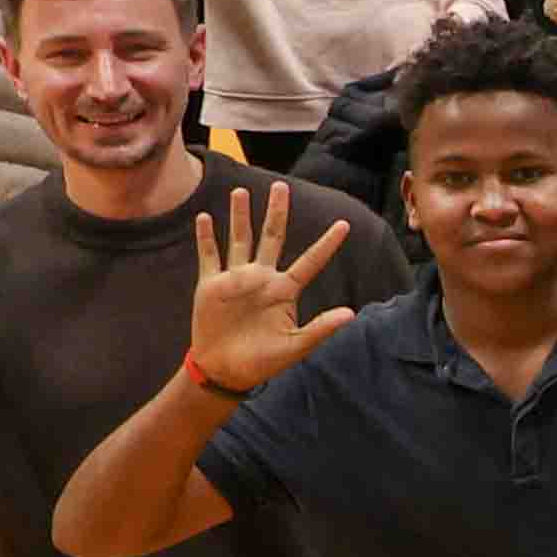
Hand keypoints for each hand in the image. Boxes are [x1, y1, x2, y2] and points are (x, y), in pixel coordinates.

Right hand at [183, 187, 359, 396]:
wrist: (225, 371)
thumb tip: (351, 314)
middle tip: (281, 186)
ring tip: (241, 192)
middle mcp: (262, 278)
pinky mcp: (211, 286)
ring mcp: (236, 279)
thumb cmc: (262, 361)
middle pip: (271, 237)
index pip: (310, 261)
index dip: (327, 244)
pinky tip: (205, 217)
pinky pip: (209, 257)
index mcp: (285, 290)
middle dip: (276, 212)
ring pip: (240, 240)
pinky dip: (206, 238)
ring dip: (239, 216)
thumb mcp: (295, 347)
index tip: (344, 224)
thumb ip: (320, 329)